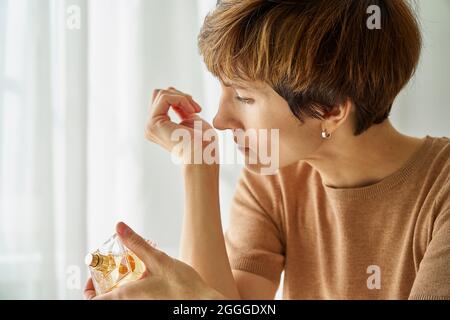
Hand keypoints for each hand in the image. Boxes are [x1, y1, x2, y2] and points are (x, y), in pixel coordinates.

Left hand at [84, 222, 223, 299]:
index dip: (88, 289)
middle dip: (106, 282)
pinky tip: (149, 275)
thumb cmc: (184, 288)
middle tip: (114, 267)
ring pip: (122, 298)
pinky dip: (135, 287)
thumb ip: (137, 244)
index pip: (93, 301)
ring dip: (121, 284)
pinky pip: (136, 298)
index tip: (93, 275)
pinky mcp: (152, 303)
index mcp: (126, 297)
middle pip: (106, 299)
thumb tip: (120, 228)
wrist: (203, 303)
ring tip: (133, 267)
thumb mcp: (159, 260)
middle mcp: (131, 305)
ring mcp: (141, 305)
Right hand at [145, 87, 216, 164]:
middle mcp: (151, 126)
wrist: (204, 155)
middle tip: (196, 109)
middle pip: (159, 94)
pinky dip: (182, 99)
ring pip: (162, 93)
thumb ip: (179, 108)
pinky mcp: (154, 123)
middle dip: (180, 96)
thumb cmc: (203, 142)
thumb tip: (171, 92)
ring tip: (196, 110)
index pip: (163, 99)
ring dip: (183, 97)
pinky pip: (165, 97)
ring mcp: (150, 125)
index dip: (181, 98)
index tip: (197, 109)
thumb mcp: (190, 119)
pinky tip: (193, 112)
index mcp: (158, 126)